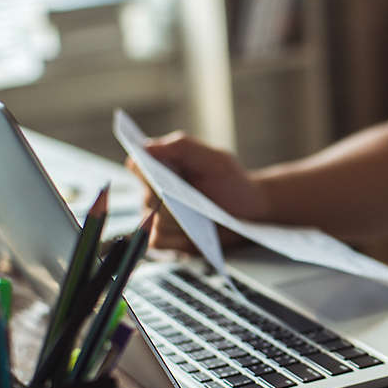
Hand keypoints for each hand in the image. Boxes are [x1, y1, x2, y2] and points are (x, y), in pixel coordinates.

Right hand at [125, 132, 270, 250]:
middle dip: (164, 197)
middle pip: (146, 197)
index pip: (137, 166)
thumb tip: (146, 147)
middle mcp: (155, 194)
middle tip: (183, 197)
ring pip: (150, 221)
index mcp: (161, 169)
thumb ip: (182, 146)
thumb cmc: (231, 181)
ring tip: (197, 214)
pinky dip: (174, 238)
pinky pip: (158, 240)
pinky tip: (193, 232)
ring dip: (172, 219)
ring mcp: (160, 218)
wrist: (250, 209)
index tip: (159, 173)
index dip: (143, 169)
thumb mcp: (214, 159)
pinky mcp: (170, 240)